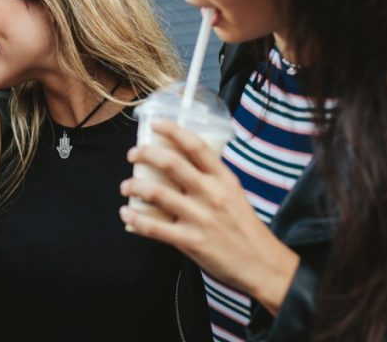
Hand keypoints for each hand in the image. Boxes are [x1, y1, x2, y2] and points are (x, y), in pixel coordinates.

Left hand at [119, 119, 298, 313]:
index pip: (196, 146)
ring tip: (126, 185)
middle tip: (132, 154)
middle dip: (145, 154)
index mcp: (223, 178)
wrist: (260, 263)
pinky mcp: (190, 241)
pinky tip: (126, 213)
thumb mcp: (234, 193)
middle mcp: (211, 193)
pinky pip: (153, 227)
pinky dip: (134, 218)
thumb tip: (179, 164)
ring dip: (134, 185)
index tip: (155, 123)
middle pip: (171, 163)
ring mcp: (200, 217)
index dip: (172, 130)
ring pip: (156, 192)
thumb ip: (210, 179)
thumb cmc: (244, 227)